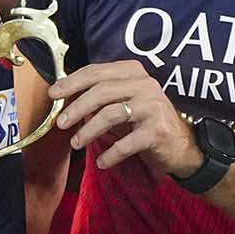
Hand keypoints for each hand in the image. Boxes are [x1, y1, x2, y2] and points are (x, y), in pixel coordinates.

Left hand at [48, 60, 201, 175]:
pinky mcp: (157, 131)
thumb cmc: (144, 121)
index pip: (96, 72)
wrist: (182, 145)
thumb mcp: (122, 101)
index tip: (53, 94)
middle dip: (76, 107)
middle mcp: (144, 84)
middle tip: (60, 123)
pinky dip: (111, 154)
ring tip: (76, 143)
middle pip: (101, 91)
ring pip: (110, 114)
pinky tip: (102, 161)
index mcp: (132, 72)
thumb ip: (99, 95)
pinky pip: (126, 143)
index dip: (71, 82)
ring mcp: (153, 106)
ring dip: (88, 131)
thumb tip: (63, 96)